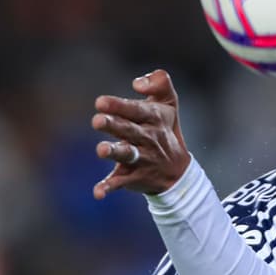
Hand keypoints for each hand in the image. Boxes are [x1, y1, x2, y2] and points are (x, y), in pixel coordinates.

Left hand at [91, 69, 190, 199]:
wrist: (178, 172)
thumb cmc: (166, 130)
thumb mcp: (169, 103)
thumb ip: (160, 82)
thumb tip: (137, 83)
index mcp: (154, 119)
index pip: (137, 110)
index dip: (120, 106)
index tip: (100, 102)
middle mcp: (148, 138)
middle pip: (129, 130)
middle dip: (114, 125)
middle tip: (97, 120)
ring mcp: (142, 159)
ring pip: (127, 154)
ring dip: (114, 152)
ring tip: (101, 150)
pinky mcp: (133, 177)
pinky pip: (121, 182)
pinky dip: (109, 187)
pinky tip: (98, 193)